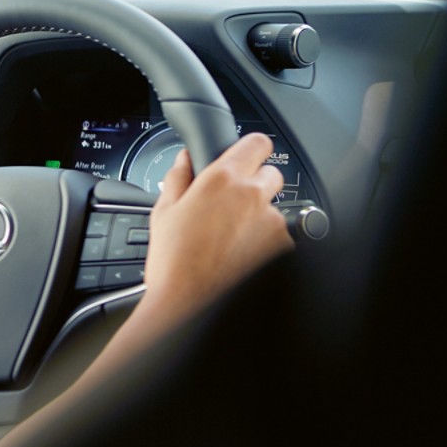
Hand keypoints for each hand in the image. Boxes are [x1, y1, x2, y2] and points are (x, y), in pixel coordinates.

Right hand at [141, 133, 293, 321]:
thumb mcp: (164, 212)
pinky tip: (241, 255)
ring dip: (258, 217)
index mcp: (222, 179)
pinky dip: (265, 243)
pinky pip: (279, 236)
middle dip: (255, 184)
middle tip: (232, 205)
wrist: (188, 302)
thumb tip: (185, 160)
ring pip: (274, 208)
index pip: (257, 143)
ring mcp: (272, 223)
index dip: (251, 149)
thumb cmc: (173, 261)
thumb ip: (178, 177)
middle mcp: (253, 196)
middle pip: (271, 174)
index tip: (246, 157)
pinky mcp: (283, 247)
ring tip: (231, 239)